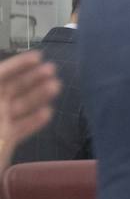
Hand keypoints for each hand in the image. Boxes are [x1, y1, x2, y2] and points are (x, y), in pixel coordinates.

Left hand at [0, 51, 59, 170]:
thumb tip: (0, 73)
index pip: (0, 75)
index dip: (18, 65)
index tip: (38, 57)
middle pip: (12, 89)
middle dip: (32, 79)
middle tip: (53, 71)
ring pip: (20, 107)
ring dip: (38, 96)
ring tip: (56, 87)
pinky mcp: (5, 141)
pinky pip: (22, 129)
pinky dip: (35, 121)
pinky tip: (48, 113)